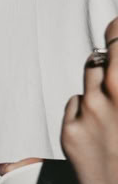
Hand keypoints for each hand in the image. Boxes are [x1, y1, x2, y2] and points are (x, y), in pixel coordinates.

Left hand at [60, 18, 117, 183]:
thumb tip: (117, 68)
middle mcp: (112, 92)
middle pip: (103, 53)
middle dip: (112, 51)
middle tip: (117, 56)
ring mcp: (89, 112)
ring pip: (88, 75)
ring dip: (99, 80)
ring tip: (112, 98)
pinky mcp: (70, 133)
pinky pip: (74, 104)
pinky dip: (84, 108)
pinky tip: (98, 125)